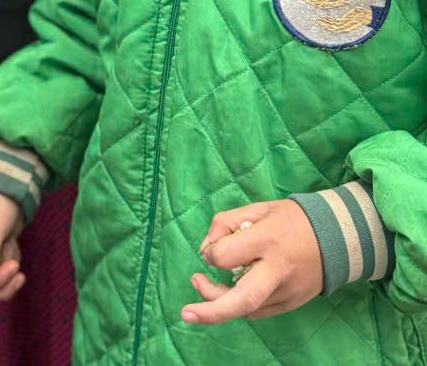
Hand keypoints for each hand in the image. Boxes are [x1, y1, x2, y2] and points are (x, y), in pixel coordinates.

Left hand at [182, 199, 322, 324]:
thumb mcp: (257, 209)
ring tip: (201, 286)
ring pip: (246, 309)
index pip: (229, 254)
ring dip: (218, 303)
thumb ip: (226, 223)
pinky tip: (227, 291)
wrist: (335, 239)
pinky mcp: (290, 304)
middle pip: (244, 299)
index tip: (212, 248)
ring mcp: (286, 292)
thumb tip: (205, 250)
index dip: (212, 252)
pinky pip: (257, 310)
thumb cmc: (290, 220)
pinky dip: (237, 303)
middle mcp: (278, 271)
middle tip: (186, 313)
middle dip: (212, 310)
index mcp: (268, 240)